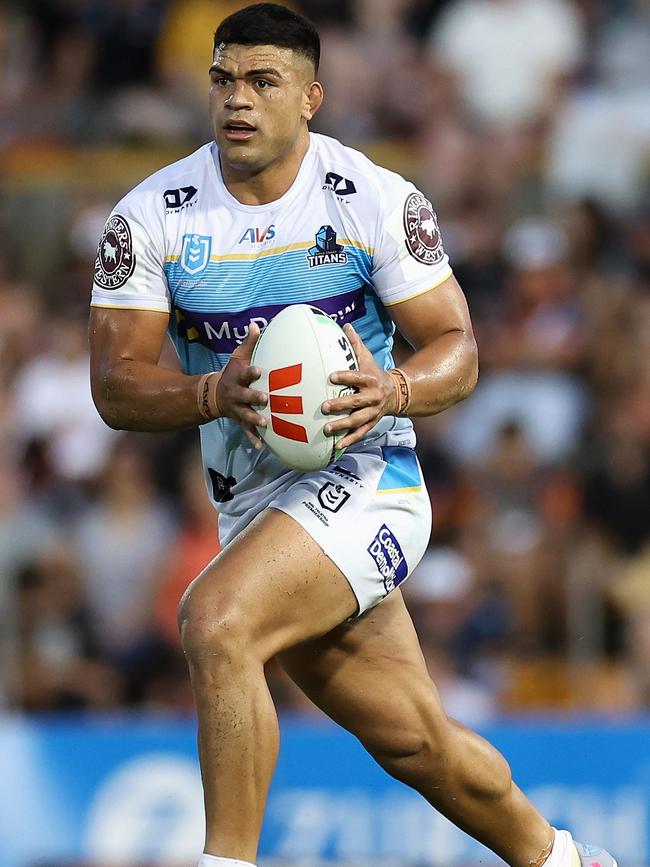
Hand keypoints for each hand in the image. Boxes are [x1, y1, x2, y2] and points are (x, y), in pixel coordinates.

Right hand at [217, 322, 267, 447]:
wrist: (213, 394)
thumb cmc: (232, 373)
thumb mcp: (238, 357)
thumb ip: (249, 343)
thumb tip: (255, 324)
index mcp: (238, 378)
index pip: (245, 373)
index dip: (251, 372)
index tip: (259, 370)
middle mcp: (237, 394)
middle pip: (245, 395)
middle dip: (254, 397)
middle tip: (265, 398)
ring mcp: (238, 408)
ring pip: (246, 414)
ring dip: (254, 419)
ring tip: (265, 423)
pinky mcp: (240, 420)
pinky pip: (246, 430)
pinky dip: (252, 438)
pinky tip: (261, 445)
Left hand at [321, 323, 396, 449]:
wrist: (397, 392)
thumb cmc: (374, 373)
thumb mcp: (367, 358)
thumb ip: (355, 344)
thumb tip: (344, 325)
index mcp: (371, 379)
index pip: (357, 377)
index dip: (345, 377)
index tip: (331, 376)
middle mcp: (373, 397)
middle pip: (357, 402)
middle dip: (341, 405)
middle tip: (324, 406)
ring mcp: (372, 412)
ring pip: (357, 420)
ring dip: (342, 425)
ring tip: (326, 429)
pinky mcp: (371, 423)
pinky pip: (360, 433)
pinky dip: (349, 440)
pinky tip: (337, 446)